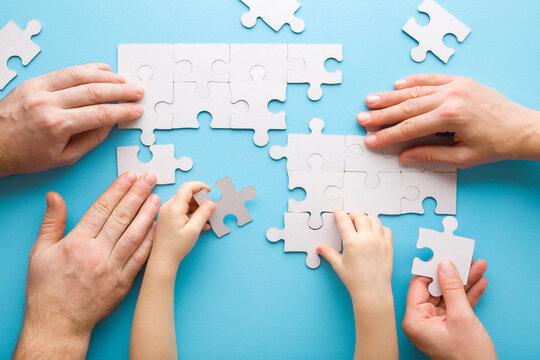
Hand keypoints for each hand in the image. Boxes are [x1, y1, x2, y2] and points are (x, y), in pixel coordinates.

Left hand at [0, 63, 143, 176]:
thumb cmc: (26, 155)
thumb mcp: (64, 157)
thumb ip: (91, 140)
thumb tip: (110, 124)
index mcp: (57, 125)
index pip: (100, 114)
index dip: (123, 111)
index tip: (136, 110)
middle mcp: (48, 104)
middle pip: (94, 92)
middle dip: (121, 92)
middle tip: (137, 91)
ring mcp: (39, 90)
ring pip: (80, 76)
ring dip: (106, 77)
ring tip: (124, 80)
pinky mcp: (33, 82)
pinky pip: (64, 71)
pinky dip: (85, 68)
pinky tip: (101, 69)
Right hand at [14, 172, 159, 358]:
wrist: (58, 323)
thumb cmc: (47, 288)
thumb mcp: (41, 252)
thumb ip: (52, 222)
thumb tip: (55, 197)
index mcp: (77, 242)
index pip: (102, 208)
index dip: (118, 189)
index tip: (130, 176)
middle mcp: (97, 253)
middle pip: (122, 217)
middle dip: (138, 194)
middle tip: (150, 178)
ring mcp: (112, 268)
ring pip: (135, 235)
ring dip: (147, 214)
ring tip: (156, 198)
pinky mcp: (124, 282)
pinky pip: (140, 257)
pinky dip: (150, 241)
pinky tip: (156, 227)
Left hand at [149, 182, 215, 268]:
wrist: (163, 259)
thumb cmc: (176, 246)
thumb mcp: (194, 229)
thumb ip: (204, 213)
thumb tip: (211, 203)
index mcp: (174, 207)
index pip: (188, 187)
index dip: (201, 186)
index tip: (210, 191)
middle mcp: (168, 207)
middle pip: (186, 194)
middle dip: (200, 198)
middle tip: (210, 207)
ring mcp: (166, 212)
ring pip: (184, 202)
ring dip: (197, 207)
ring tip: (207, 218)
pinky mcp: (166, 218)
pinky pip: (181, 210)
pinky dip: (192, 213)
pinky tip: (200, 223)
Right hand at [317, 211, 393, 299]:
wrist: (372, 291)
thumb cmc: (356, 281)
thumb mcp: (338, 265)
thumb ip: (329, 253)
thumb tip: (320, 248)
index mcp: (352, 242)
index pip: (344, 220)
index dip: (339, 214)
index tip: (338, 213)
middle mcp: (367, 239)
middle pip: (359, 216)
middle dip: (352, 215)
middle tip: (349, 220)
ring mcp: (379, 241)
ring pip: (374, 219)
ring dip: (366, 219)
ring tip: (362, 224)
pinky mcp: (388, 246)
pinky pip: (386, 229)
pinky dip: (380, 227)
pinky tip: (375, 232)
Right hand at [357, 74, 539, 167]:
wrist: (523, 129)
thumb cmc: (496, 145)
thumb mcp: (463, 158)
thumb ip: (431, 155)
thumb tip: (405, 156)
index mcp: (451, 118)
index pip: (409, 128)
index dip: (387, 136)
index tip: (371, 140)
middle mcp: (451, 97)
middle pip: (407, 107)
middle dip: (382, 115)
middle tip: (362, 119)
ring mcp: (456, 86)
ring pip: (415, 91)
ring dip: (391, 96)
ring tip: (371, 100)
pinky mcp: (461, 81)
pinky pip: (432, 79)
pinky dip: (413, 81)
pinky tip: (397, 85)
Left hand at [402, 259, 496, 359]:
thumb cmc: (467, 357)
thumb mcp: (461, 317)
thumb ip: (452, 289)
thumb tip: (445, 265)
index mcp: (415, 319)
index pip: (419, 285)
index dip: (432, 269)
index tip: (443, 254)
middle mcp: (421, 320)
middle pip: (435, 288)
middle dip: (453, 273)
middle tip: (464, 258)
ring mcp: (435, 323)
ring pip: (448, 294)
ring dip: (464, 281)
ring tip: (477, 266)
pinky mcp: (449, 325)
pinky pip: (456, 304)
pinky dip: (468, 294)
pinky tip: (479, 281)